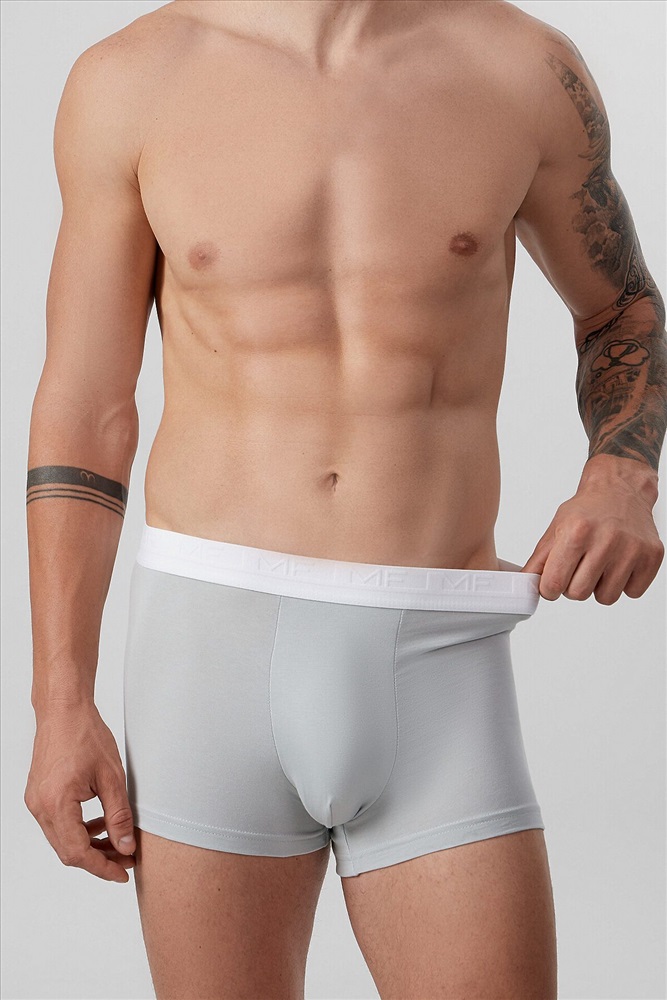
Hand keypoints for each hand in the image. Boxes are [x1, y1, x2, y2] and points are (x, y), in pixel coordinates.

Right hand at [24, 701, 135, 882]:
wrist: (63, 710)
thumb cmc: (86, 734)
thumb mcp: (112, 776)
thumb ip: (119, 815)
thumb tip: (126, 846)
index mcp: (56, 804)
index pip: (78, 853)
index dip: (102, 868)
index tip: (123, 872)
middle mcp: (39, 807)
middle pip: (67, 851)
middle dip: (98, 859)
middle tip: (125, 858)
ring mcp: (35, 802)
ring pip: (62, 839)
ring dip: (89, 845)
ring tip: (117, 840)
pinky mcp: (38, 795)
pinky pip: (57, 823)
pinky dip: (78, 829)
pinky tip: (99, 823)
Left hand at [521, 478, 663, 603]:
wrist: (621, 489)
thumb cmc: (587, 510)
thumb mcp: (556, 528)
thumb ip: (540, 560)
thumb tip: (526, 586)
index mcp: (577, 532)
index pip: (554, 584)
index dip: (550, 588)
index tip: (554, 580)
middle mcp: (606, 540)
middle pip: (579, 594)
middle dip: (574, 586)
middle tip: (579, 566)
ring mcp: (632, 549)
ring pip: (606, 597)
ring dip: (599, 587)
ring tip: (600, 563)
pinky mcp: (652, 556)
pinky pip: (632, 592)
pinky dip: (624, 583)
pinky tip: (619, 563)